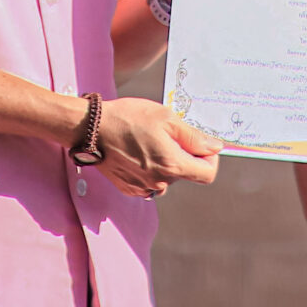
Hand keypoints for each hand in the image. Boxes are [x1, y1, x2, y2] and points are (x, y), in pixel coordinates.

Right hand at [93, 96, 222, 198]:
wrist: (90, 129)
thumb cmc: (127, 119)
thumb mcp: (166, 118)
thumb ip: (193, 136)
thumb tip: (215, 147)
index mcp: (172, 165)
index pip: (207, 174)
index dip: (209, 158)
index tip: (200, 145)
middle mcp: (159, 182)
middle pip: (185, 173)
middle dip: (182, 155)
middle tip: (166, 134)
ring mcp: (143, 188)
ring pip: (167, 178)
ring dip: (165, 163)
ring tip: (148, 142)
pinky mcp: (129, 188)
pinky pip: (149, 182)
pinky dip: (149, 169)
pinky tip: (136, 152)